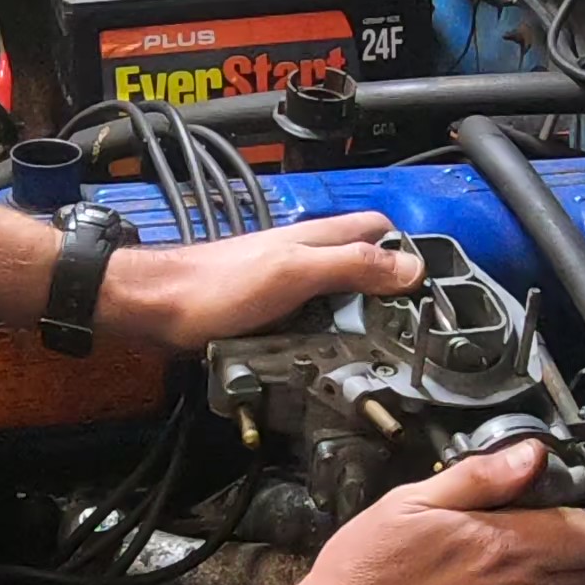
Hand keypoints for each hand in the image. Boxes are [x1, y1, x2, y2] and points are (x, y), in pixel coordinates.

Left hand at [93, 211, 418, 347]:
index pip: (380, 231)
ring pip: (338, 293)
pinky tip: (328, 354)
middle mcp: (303, 255)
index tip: (429, 291)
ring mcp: (284, 282)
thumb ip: (351, 266)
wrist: (154, 309)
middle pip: (363, 264)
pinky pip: (311, 318)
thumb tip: (410, 269)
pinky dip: (326, 334)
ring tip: (377, 348)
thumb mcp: (294, 274)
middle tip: (408, 328)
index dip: (408, 254)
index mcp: (316, 238)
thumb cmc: (214, 288)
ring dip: (359, 316)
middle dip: (388, 291)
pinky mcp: (266, 311)